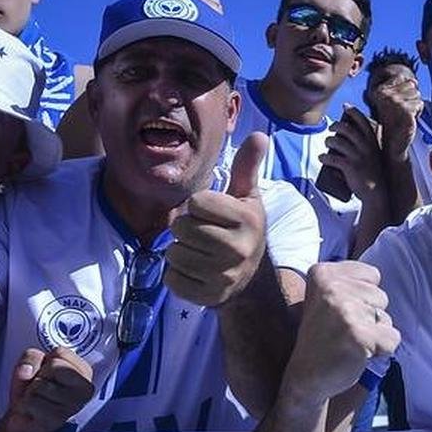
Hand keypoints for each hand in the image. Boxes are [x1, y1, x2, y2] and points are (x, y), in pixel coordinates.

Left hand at [0, 346, 93, 431]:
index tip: (48, 375)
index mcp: (84, 371)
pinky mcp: (59, 419)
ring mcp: (74, 405)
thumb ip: (30, 357)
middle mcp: (85, 389)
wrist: (22, 420)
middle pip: (54, 366)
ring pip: (40, 385)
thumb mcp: (32, 364)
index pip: (61, 352)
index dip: (45, 362)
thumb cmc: (32, 389)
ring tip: (37, 400)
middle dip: (39, 376)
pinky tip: (33, 411)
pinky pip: (31, 402)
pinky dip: (25, 405)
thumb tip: (26, 371)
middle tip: (41, 389)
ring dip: (30, 392)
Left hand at [166, 132, 268, 306]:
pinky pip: (172, 279)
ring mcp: (223, 275)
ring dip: (180, 252)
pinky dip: (177, 275)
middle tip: (204, 234)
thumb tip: (259, 135)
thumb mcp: (247, 198)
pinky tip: (195, 273)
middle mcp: (238, 248)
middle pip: (182, 227)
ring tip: (200, 253)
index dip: (199, 206)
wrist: (251, 280)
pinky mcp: (207, 296)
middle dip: (186, 229)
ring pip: (174, 254)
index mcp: (246, 219)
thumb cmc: (243, 230)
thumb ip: (247, 167)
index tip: (213, 214)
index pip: (197, 202)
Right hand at [279, 262, 399, 406]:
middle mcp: (332, 288)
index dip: (363, 297)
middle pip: (382, 297)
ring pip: (387, 319)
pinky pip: (392, 339)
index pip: (372, 275)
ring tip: (349, 342)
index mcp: (323, 273)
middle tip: (344, 331)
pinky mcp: (358, 336)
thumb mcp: (327, 296)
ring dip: (374, 334)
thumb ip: (352, 282)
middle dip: (369, 317)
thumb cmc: (323, 336)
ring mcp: (345, 311)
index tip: (340, 313)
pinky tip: (358, 354)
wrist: (304, 376)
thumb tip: (387, 267)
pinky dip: (381, 351)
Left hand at [322, 106, 385, 202]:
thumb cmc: (372, 174)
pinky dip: (325, 157)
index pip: (363, 122)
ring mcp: (358, 157)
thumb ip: (364, 147)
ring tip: (327, 143)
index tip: (346, 106)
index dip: (354, 112)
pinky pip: (333, 159)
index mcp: (372, 143)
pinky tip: (322, 158)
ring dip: (329, 141)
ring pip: (338, 143)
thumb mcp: (373, 157)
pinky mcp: (350, 167)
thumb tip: (346, 139)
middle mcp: (366, 148)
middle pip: (347, 129)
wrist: (376, 193)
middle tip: (331, 128)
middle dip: (336, 126)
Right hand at [370, 75, 422, 158]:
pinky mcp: (405, 110)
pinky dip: (418, 113)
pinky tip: (409, 120)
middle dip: (411, 98)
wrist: (393, 143)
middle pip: (411, 85)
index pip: (402, 78)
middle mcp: (385, 94)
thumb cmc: (394, 121)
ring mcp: (395, 102)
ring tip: (405, 115)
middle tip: (402, 111)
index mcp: (379, 90)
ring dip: (415, 105)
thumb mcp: (392, 101)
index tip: (396, 104)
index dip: (404, 91)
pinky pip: (420, 104)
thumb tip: (414, 80)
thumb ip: (400, 87)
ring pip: (417, 94)